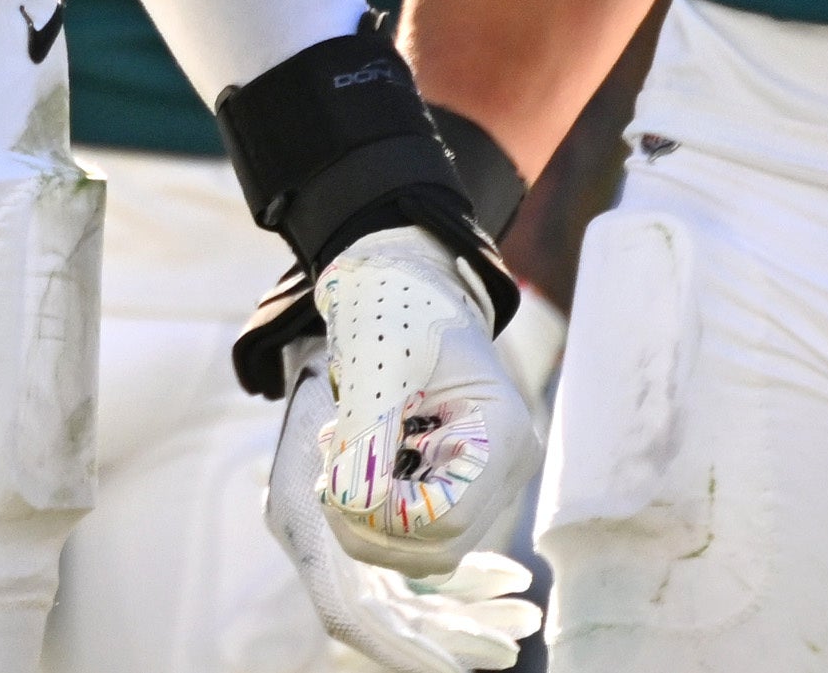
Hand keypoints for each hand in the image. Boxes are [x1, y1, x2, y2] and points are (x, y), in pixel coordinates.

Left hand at [266, 227, 545, 668]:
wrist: (401, 282)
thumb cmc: (395, 310)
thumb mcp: (375, 369)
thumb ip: (365, 440)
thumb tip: (354, 508)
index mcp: (499, 432)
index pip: (446, 519)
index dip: (382, 517)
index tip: (332, 480)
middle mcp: (504, 463)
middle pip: (437, 545)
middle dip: (368, 525)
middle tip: (323, 476)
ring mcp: (484, 475)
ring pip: (423, 545)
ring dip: (364, 517)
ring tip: (332, 456)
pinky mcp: (456, 478)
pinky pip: (413, 521)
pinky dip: (370, 503)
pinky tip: (347, 453)